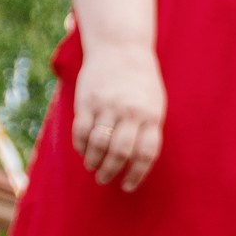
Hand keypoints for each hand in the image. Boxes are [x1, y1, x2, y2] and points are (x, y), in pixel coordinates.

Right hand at [72, 43, 166, 189]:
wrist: (121, 49)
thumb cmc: (141, 82)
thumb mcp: (154, 104)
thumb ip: (148, 130)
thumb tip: (137, 163)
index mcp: (151, 116)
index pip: (146, 154)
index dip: (136, 174)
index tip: (128, 186)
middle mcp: (130, 112)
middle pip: (120, 152)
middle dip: (111, 171)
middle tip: (105, 180)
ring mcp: (107, 106)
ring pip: (98, 144)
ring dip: (93, 161)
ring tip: (93, 167)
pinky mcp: (87, 101)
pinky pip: (81, 131)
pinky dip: (80, 146)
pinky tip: (83, 152)